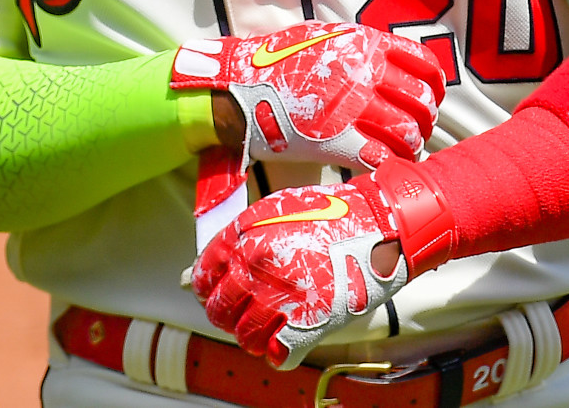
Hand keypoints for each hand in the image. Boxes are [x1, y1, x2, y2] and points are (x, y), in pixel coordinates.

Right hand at [171, 22, 444, 168]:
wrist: (240, 88)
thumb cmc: (277, 61)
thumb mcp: (323, 36)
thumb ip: (358, 45)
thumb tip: (387, 58)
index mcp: (365, 45)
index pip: (423, 64)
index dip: (434, 84)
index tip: (431, 96)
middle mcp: (365, 75)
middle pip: (420, 103)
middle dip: (424, 119)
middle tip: (418, 127)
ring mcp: (353, 110)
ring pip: (406, 133)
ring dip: (411, 144)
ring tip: (405, 149)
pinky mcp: (337, 142)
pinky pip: (381, 158)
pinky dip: (391, 164)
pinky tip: (388, 165)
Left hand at [190, 179, 407, 368]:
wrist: (381, 221)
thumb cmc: (329, 213)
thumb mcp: (272, 212)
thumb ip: (231, 243)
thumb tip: (187, 279)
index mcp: (244, 240)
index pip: (202, 279)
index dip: (211, 288)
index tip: (224, 290)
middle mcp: (256, 270)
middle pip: (219, 312)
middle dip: (231, 313)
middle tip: (251, 308)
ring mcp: (282, 299)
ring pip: (245, 338)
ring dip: (255, 336)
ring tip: (273, 324)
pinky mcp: (310, 323)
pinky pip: (278, 356)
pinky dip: (280, 354)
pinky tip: (289, 339)